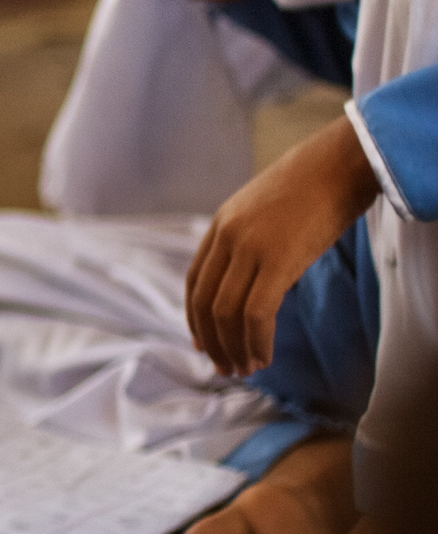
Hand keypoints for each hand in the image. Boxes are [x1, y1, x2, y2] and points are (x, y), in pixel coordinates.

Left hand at [187, 116, 380, 374]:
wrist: (339, 164)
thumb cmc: (311, 187)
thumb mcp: (263, 211)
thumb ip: (248, 239)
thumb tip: (250, 277)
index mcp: (220, 226)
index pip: (195, 282)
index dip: (195, 318)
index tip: (203, 344)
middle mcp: (227, 238)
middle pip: (206, 303)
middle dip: (213, 342)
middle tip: (226, 369)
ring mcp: (250, 248)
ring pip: (228, 313)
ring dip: (235, 348)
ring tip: (247, 369)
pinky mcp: (278, 260)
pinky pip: (257, 312)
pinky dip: (257, 340)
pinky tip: (265, 355)